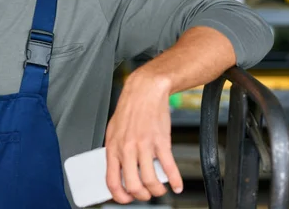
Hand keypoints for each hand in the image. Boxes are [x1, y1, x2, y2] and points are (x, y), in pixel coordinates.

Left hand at [104, 73, 183, 203]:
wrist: (145, 91)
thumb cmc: (130, 109)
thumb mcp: (113, 130)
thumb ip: (115, 150)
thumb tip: (117, 169)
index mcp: (113, 147)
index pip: (112, 180)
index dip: (119, 196)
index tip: (126, 199)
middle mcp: (127, 148)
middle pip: (133, 185)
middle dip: (141, 196)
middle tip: (146, 194)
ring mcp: (144, 146)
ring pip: (151, 180)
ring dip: (157, 190)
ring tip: (160, 189)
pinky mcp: (161, 141)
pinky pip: (169, 167)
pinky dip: (175, 181)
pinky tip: (177, 185)